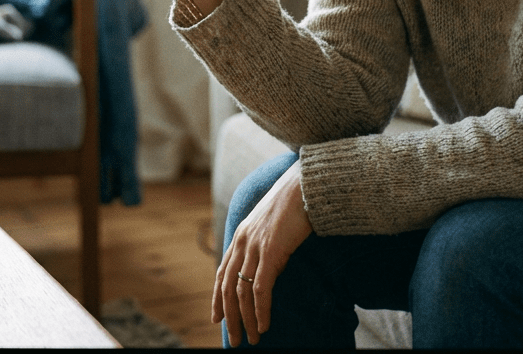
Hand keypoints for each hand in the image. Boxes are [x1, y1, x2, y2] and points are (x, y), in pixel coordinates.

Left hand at [213, 159, 311, 345]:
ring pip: (242, 292)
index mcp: (241, 234)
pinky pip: (260, 289)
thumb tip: (267, 266)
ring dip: (246, 319)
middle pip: (228, 287)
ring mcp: (255, 246)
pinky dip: (261, 311)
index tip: (217, 318)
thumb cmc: (294, 202)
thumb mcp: (271, 223)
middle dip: (230, 317)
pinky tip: (264, 325)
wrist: (305, 184)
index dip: (218, 298)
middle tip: (236, 340)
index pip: (222, 272)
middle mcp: (243, 241)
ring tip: (252, 338)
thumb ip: (263, 242)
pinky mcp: (270, 251)